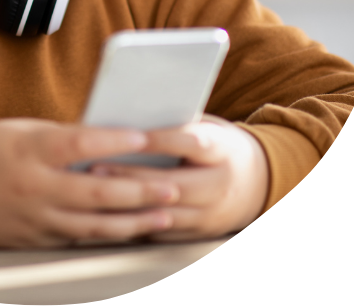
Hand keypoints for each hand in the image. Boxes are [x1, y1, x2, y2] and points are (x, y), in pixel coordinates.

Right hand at [0, 118, 182, 247]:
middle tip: (172, 186)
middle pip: (96, 193)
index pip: (80, 144)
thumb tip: (108, 140)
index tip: (147, 137)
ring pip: (94, 225)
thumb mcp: (20, 132)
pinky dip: (108, 234)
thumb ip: (61, 139)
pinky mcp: (34, 241)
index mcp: (29, 152)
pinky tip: (132, 230)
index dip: (116, 141)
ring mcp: (34, 219)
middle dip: (139, 191)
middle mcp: (34, 188)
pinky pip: (79, 239)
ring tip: (165, 215)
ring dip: (134, 221)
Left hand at [89, 116, 267, 242]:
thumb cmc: (218, 146)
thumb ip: (177, 124)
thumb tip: (130, 120)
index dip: (157, 140)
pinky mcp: (200, 235)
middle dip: (131, 178)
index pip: (189, 143)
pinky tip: (109, 215)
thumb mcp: (208, 126)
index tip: (124, 136)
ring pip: (164, 214)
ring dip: (127, 206)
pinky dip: (135, 224)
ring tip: (95, 194)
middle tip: (95, 168)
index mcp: (222, 150)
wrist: (258, 182)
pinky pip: (163, 233)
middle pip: (172, 185)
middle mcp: (220, 185)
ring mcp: (212, 215)